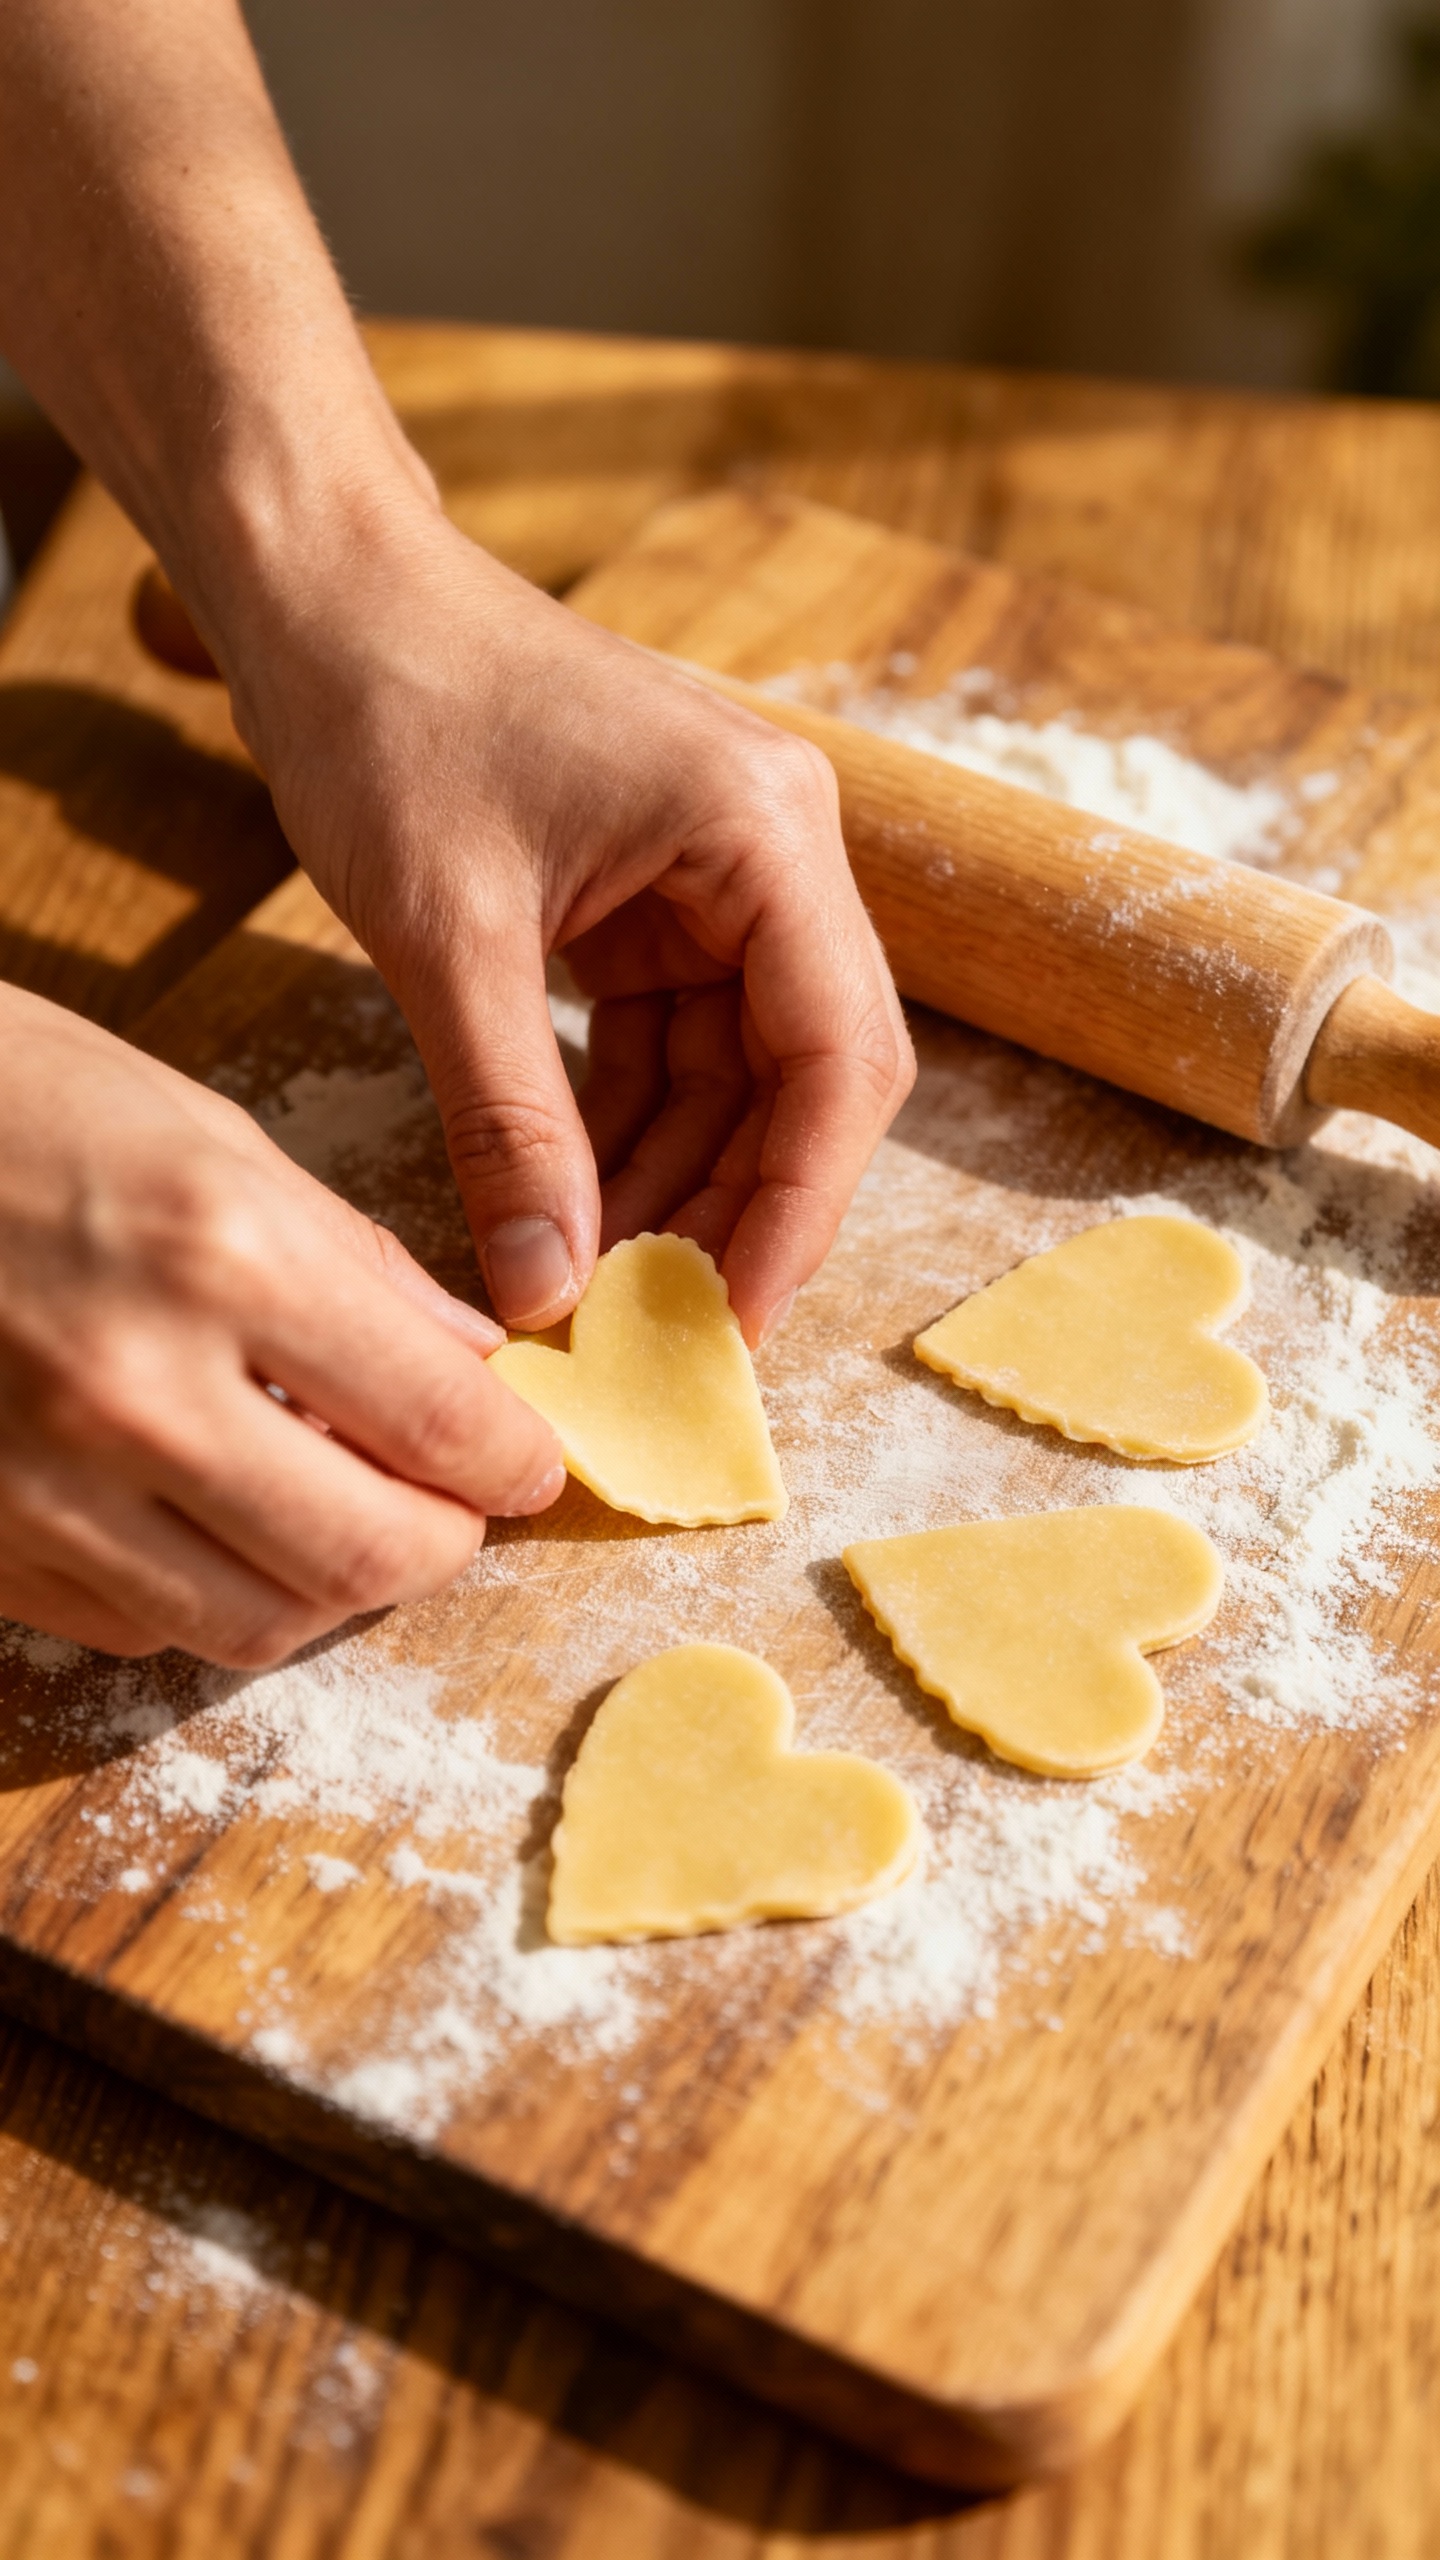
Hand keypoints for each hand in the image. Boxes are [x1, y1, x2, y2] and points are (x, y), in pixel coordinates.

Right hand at [0, 985, 563, 1664]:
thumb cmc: (12, 1102)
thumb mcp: (208, 1134)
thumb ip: (356, 1265)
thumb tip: (473, 1366)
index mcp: (220, 1255)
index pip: (436, 1422)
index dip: (514, 1461)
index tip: (530, 1463)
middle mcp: (137, 1392)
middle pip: (366, 1557)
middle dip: (443, 1543)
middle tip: (454, 1503)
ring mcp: (44, 1486)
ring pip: (260, 1623)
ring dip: (333, 1585)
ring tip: (345, 1515)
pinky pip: (144, 1628)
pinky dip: (212, 1593)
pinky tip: (216, 1519)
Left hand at [218, 496, 914, 1344]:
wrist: (317, 586)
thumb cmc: (383, 712)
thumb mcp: (446, 940)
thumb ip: (510, 1125)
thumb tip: (549, 1290)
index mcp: (764, 832)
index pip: (840, 1057)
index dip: (799, 1207)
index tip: (735, 1323)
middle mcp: (773, 849)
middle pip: (807, 1075)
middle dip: (734, 1206)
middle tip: (656, 1326)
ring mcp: (719, 873)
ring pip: (738, 1072)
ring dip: (673, 1177)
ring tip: (591, 1282)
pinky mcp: (657, 894)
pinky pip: (671, 1040)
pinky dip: (625, 1124)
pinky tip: (568, 1203)